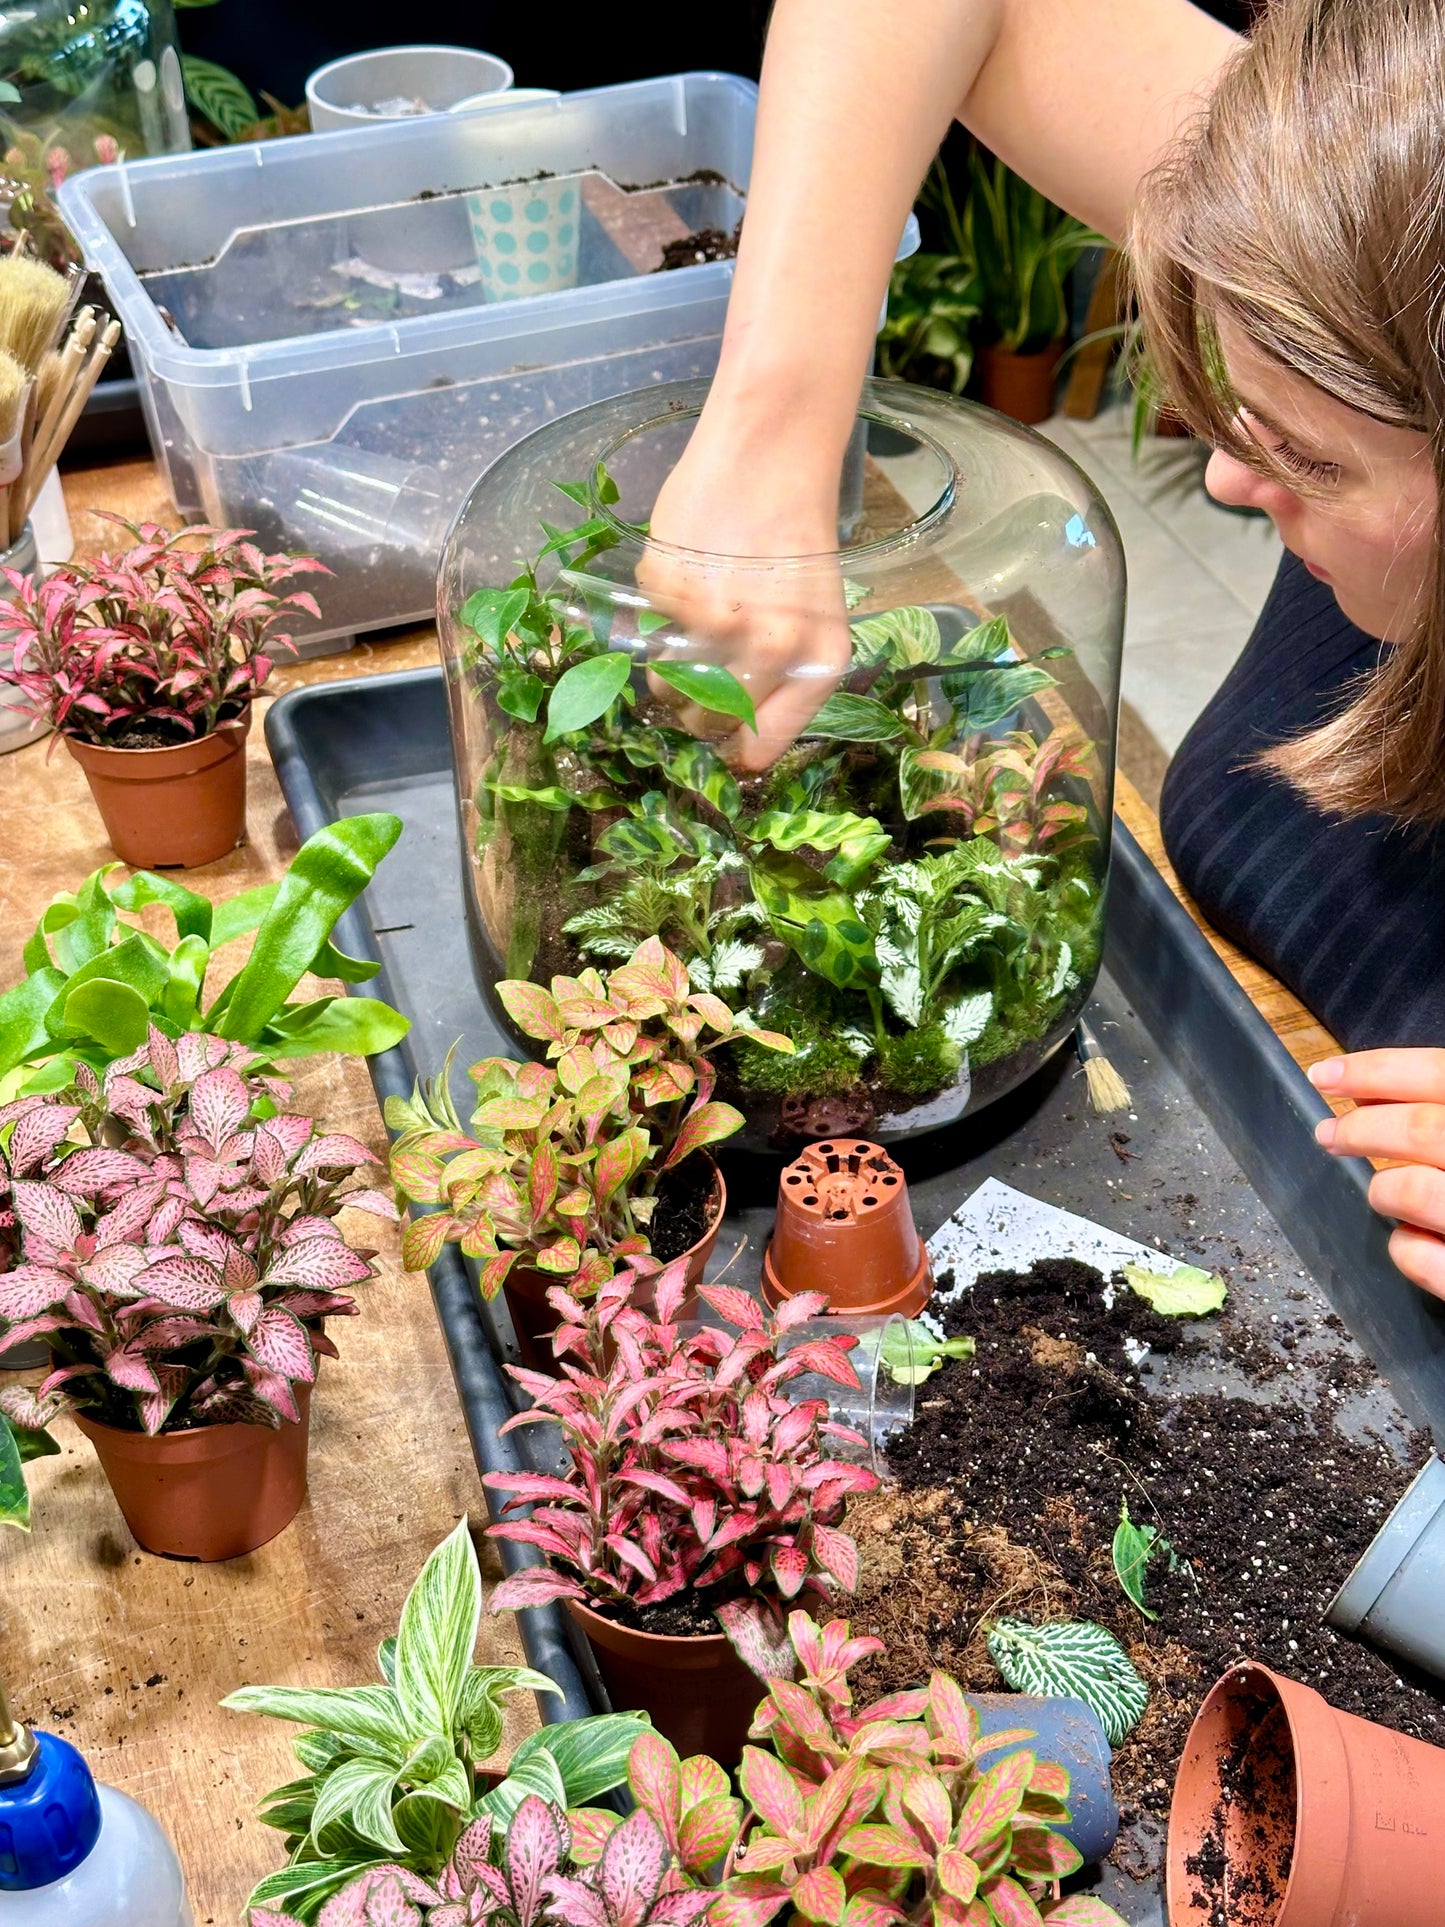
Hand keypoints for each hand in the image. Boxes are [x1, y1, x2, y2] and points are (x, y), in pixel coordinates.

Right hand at [637, 412, 853, 770]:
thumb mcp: (815, 618)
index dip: (735, 749)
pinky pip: (648, 632)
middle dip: (697, 711)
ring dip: (668, 669)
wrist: (769, 454)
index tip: (722, 741)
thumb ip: (784, 677)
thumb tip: (736, 736)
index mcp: (814, 665)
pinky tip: (685, 580)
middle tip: (700, 677)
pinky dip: (657, 616)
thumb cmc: (798, 537)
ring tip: (690, 625)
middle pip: (708, 725)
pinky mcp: (667, 593)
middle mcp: (770, 653)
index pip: (759, 748)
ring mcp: (714, 624)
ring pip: (666, 687)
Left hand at [1310, 1048, 1444, 1298]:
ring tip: (1384, 1192)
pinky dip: (1406, 1248)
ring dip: (1386, 1189)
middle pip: (1423, 1130)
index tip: (1327, 1074)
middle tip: (1330, 1135)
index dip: (1378, 1070)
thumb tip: (1375, 1091)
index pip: (1444, 1074)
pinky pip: (1425, 1260)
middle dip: (1361, 1129)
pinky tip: (1412, 1240)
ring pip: (1415, 1191)